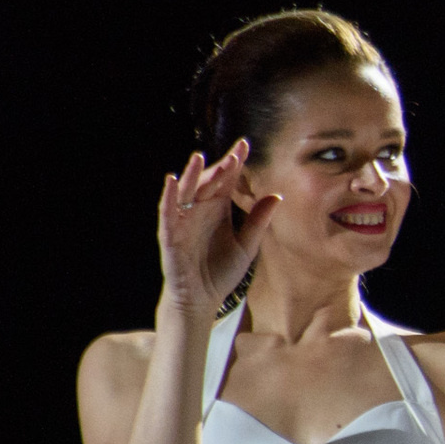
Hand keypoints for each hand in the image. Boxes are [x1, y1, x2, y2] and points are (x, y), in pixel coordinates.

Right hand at [156, 143, 276, 317]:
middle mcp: (200, 210)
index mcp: (218, 209)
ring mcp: (184, 221)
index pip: (227, 180)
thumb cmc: (221, 271)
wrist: (202, 299)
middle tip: (234, 153)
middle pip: (209, 181)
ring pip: (187, 192)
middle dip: (220, 167)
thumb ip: (258, 221)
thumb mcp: (247, 245)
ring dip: (192, 174)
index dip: (234, 162)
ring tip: (200, 157)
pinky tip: (171, 180)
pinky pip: (168, 212)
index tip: (245, 144)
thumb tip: (276, 196)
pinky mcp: (171, 235)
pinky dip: (168, 196)